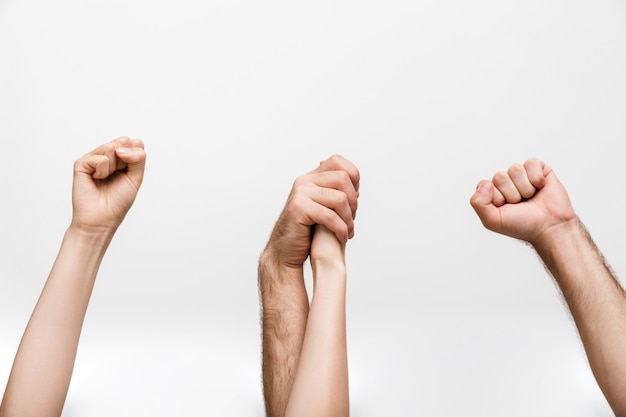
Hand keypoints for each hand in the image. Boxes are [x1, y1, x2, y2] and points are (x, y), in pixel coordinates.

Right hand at [71, 137, 145, 233]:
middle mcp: (107, 155)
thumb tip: (122, 145)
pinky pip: (101, 159)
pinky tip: (96, 179)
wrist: (102, 219)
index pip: (135, 143)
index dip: (136, 157)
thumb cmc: (118, 201)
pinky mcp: (81, 163)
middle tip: (117, 177)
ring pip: (112, 148)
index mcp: (121, 158)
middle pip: (124, 143)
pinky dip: (103, 171)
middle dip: (126, 162)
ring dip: (114, 167)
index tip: (129, 172)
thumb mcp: (136, 177)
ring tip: (106, 179)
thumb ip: (138, 158)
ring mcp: (93, 158)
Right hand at [265, 154, 358, 268]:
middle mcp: (304, 181)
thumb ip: (336, 197)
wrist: (285, 251)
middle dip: (353, 201)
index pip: (337, 161)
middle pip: (343, 178)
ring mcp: (300, 193)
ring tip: (348, 231)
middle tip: (351, 219)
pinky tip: (342, 237)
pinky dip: (341, 229)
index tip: (354, 197)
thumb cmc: (305, 232)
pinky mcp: (299, 208)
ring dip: (348, 219)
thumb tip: (356, 189)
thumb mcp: (324, 209)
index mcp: (311, 178)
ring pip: (340, 198)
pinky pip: (330, 216)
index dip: (352, 176)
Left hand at [469, 158, 576, 244]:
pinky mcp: (539, 169)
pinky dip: (536, 178)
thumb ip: (478, 203)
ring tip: (530, 197)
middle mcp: (506, 182)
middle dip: (511, 194)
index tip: (506, 208)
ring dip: (524, 188)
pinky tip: (540, 188)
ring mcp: (522, 175)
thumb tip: (485, 183)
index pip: (485, 184)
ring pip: (515, 169)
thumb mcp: (492, 220)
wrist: (549, 228)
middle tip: (521, 204)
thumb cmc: (522, 225)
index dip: (496, 198)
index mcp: (492, 193)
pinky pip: (531, 164)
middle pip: (500, 177)